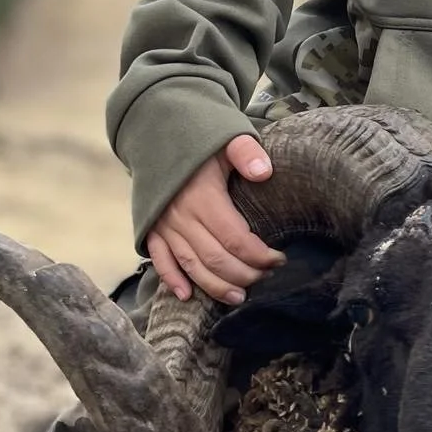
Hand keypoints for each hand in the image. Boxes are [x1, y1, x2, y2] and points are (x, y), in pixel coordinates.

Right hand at [146, 135, 283, 304]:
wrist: (158, 133)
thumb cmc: (200, 140)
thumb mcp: (226, 137)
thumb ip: (245, 152)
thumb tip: (264, 172)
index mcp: (202, 196)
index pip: (234, 237)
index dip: (258, 255)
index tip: (278, 259)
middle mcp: (180, 215)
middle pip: (214, 258)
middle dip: (243, 274)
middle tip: (265, 278)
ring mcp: (164, 225)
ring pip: (191, 265)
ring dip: (215, 286)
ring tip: (239, 298)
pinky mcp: (152, 229)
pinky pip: (160, 260)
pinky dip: (172, 279)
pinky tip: (186, 296)